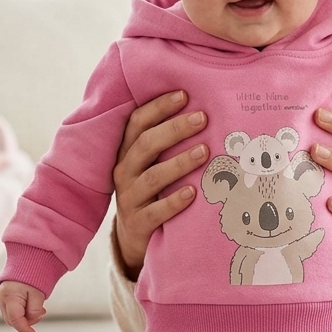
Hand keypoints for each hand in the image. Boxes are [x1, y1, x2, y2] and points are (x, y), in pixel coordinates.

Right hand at [0, 280, 46, 331]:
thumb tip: (31, 321)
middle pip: (12, 320)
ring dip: (24, 318)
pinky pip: (11, 310)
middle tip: (41, 313)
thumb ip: (34, 310)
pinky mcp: (3, 296)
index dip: (24, 329)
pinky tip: (31, 305)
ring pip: (11, 317)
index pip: (15, 320)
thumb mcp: (38, 294)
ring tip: (38, 308)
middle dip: (26, 322)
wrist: (28, 259)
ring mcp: (1, 297)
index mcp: (10, 296)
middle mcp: (2, 298)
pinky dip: (21, 312)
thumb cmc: (34, 275)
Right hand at [113, 90, 207, 279]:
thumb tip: (206, 111)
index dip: (158, 107)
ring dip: (179, 163)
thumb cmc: (154, 190)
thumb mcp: (154, 163)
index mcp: (128, 151)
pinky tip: (193, 193)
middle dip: (175, 129)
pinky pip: (155, 212)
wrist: (135, 236)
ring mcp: (129, 198)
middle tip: (202, 118)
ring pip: (152, 177)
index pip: (137, 122)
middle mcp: (125, 171)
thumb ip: (169, 142)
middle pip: (146, 145)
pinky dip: (174, 201)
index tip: (184, 95)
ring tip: (204, 152)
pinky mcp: (137, 223)